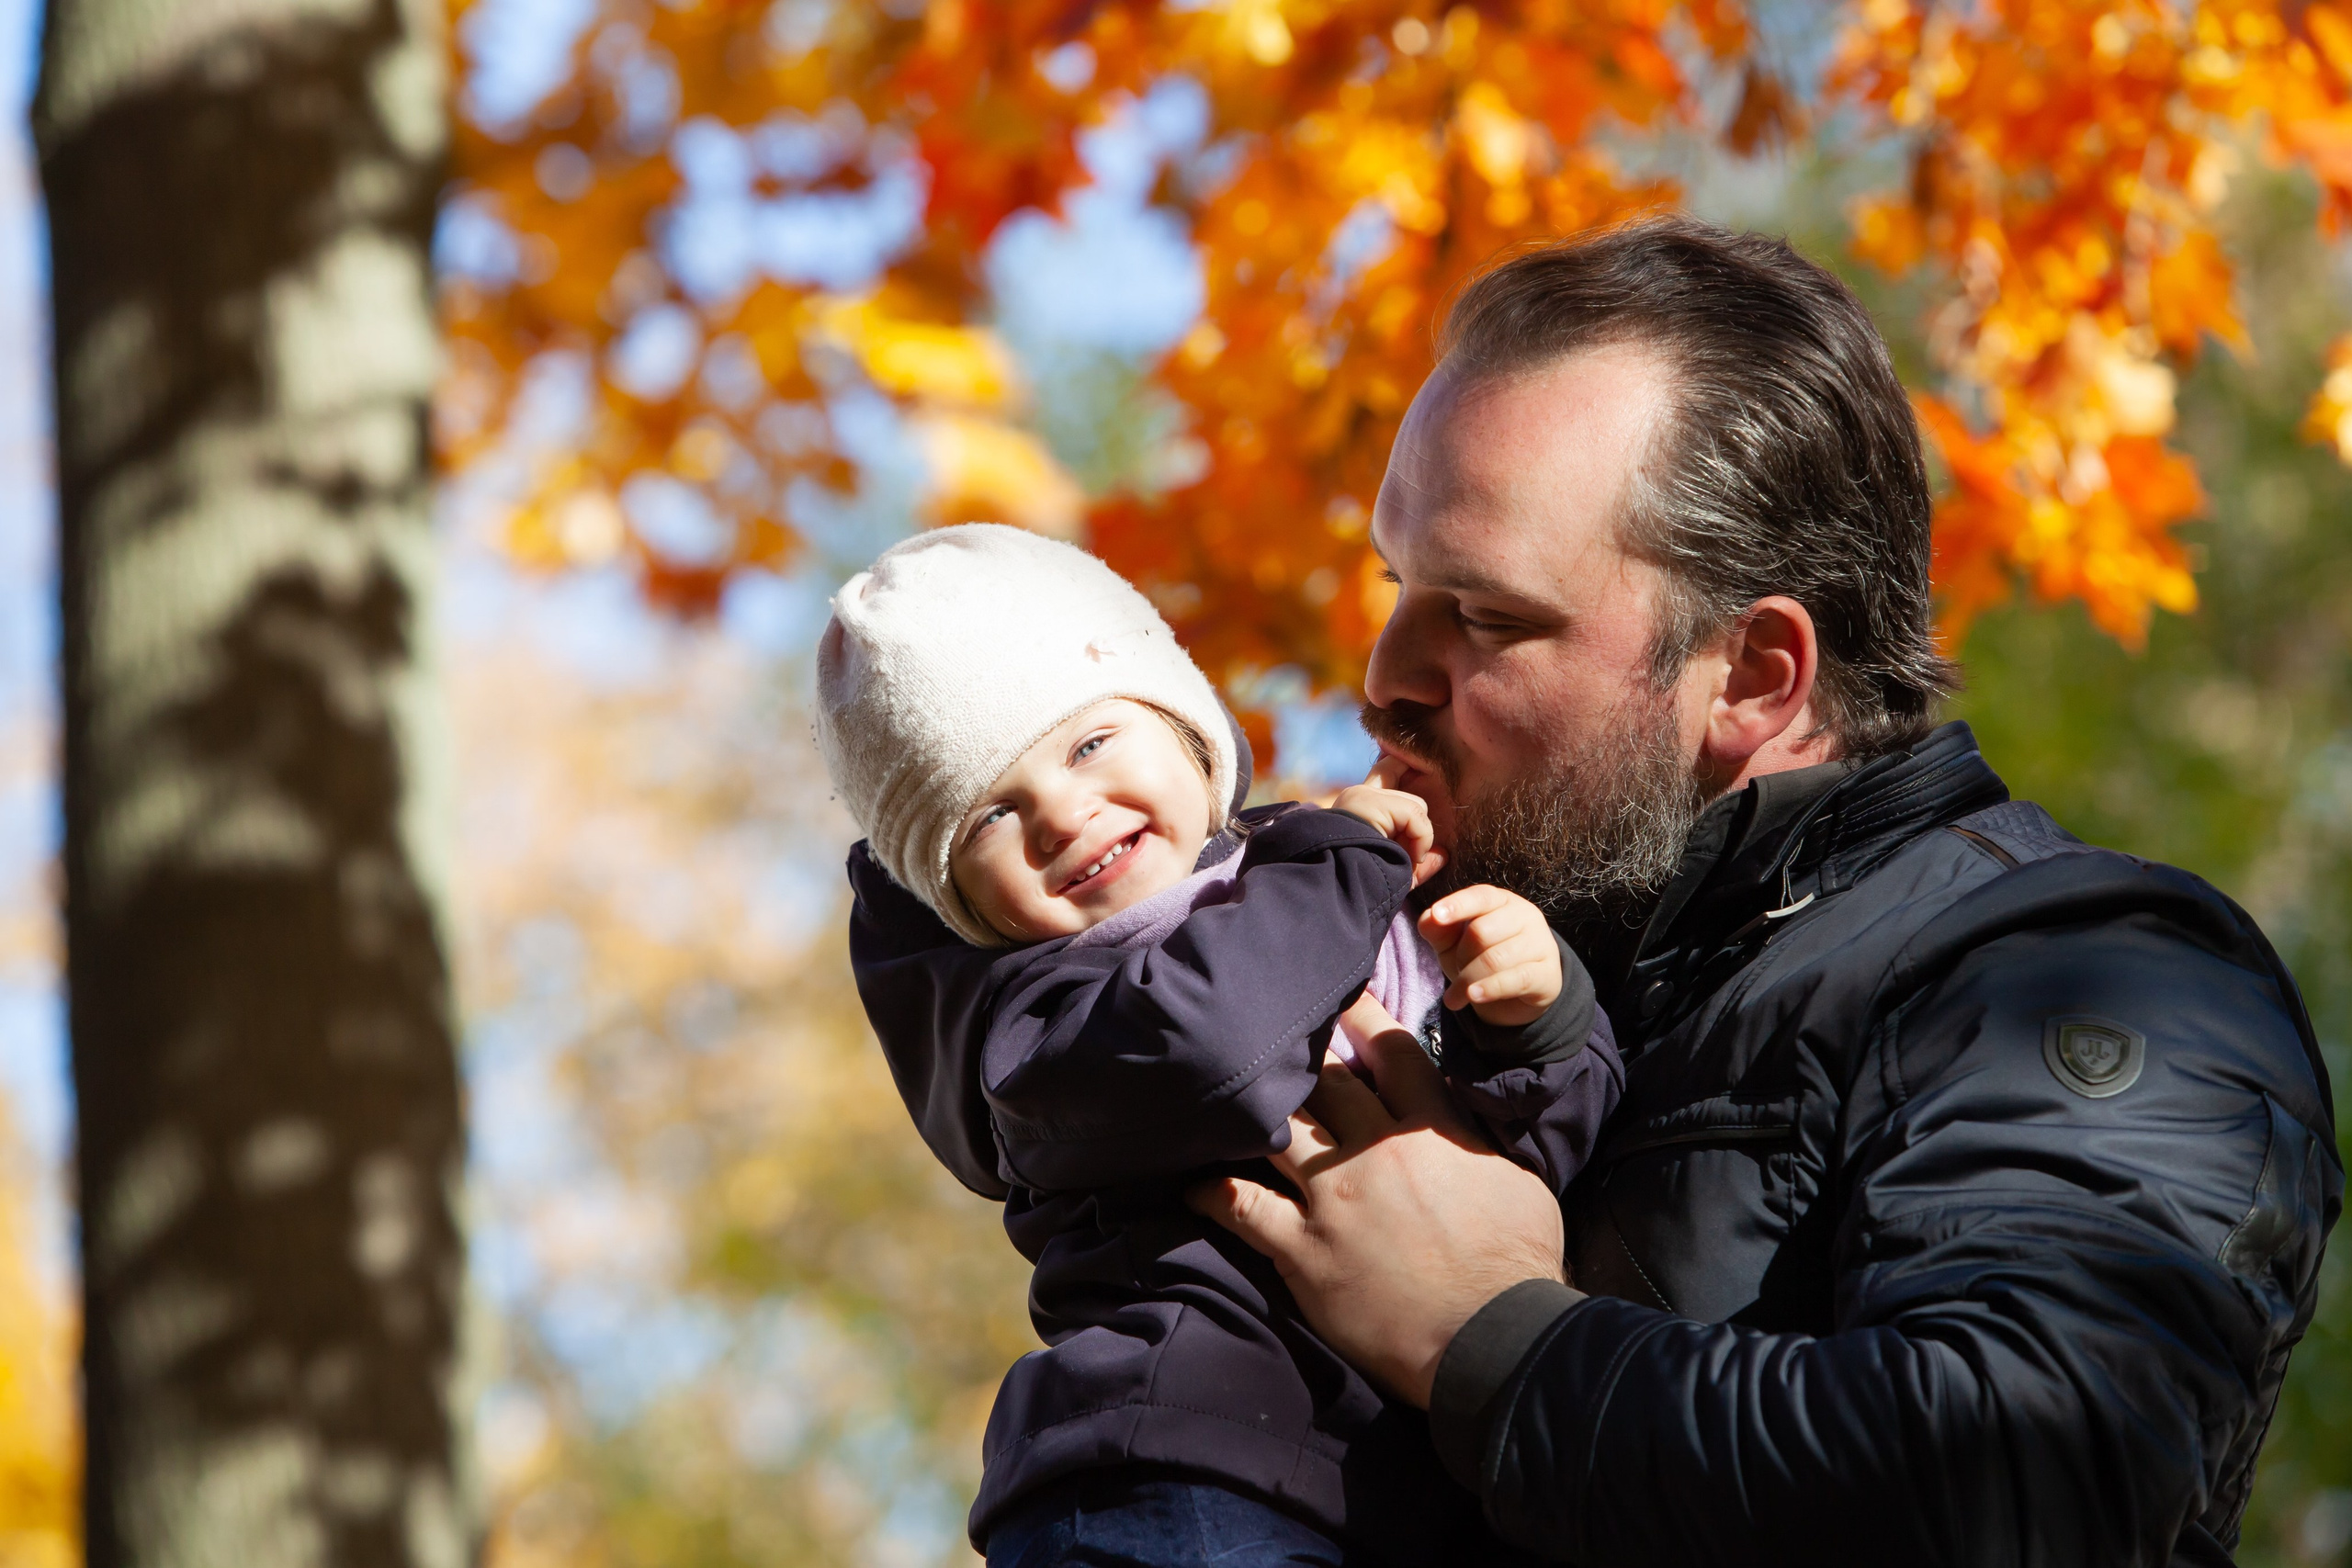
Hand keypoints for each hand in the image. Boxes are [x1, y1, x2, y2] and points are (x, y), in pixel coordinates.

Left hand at [1187, 999, 1572, 1407]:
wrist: (1493, 1338)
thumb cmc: (1516, 1264)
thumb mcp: (1518, 1182)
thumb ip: (1479, 1141)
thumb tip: (1462, 1120)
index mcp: (1432, 1129)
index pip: (1392, 1051)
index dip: (1363, 1015)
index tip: (1340, 992)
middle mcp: (1375, 1151)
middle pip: (1326, 1080)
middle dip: (1300, 1050)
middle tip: (1271, 1025)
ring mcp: (1333, 1198)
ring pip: (1278, 1129)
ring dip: (1252, 1110)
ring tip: (1224, 1093)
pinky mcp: (1303, 1249)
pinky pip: (1243, 1207)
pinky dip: (1213, 1192)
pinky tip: (1194, 1182)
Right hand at [1332, 759, 1445, 886]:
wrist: (1341, 890)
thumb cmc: (1367, 887)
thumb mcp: (1398, 872)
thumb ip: (1419, 862)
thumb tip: (1442, 855)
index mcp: (1358, 809)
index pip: (1386, 770)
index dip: (1403, 767)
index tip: (1417, 771)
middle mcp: (1358, 796)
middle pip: (1407, 786)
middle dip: (1418, 817)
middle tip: (1414, 851)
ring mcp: (1363, 796)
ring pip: (1416, 806)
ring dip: (1418, 836)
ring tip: (1405, 860)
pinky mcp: (1372, 803)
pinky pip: (1415, 815)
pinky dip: (1420, 839)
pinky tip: (1409, 858)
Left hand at [1419, 884, 1562, 1026]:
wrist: (1515, 996)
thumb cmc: (1480, 959)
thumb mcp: (1453, 944)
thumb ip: (1439, 929)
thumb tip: (1429, 918)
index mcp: (1501, 901)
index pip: (1480, 897)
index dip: (1458, 905)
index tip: (1437, 915)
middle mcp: (1525, 916)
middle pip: (1481, 931)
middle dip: (1461, 956)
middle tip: (1456, 974)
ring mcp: (1540, 943)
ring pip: (1495, 958)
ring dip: (1468, 980)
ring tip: (1457, 995)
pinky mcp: (1547, 974)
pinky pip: (1515, 979)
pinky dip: (1490, 988)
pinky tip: (1473, 996)